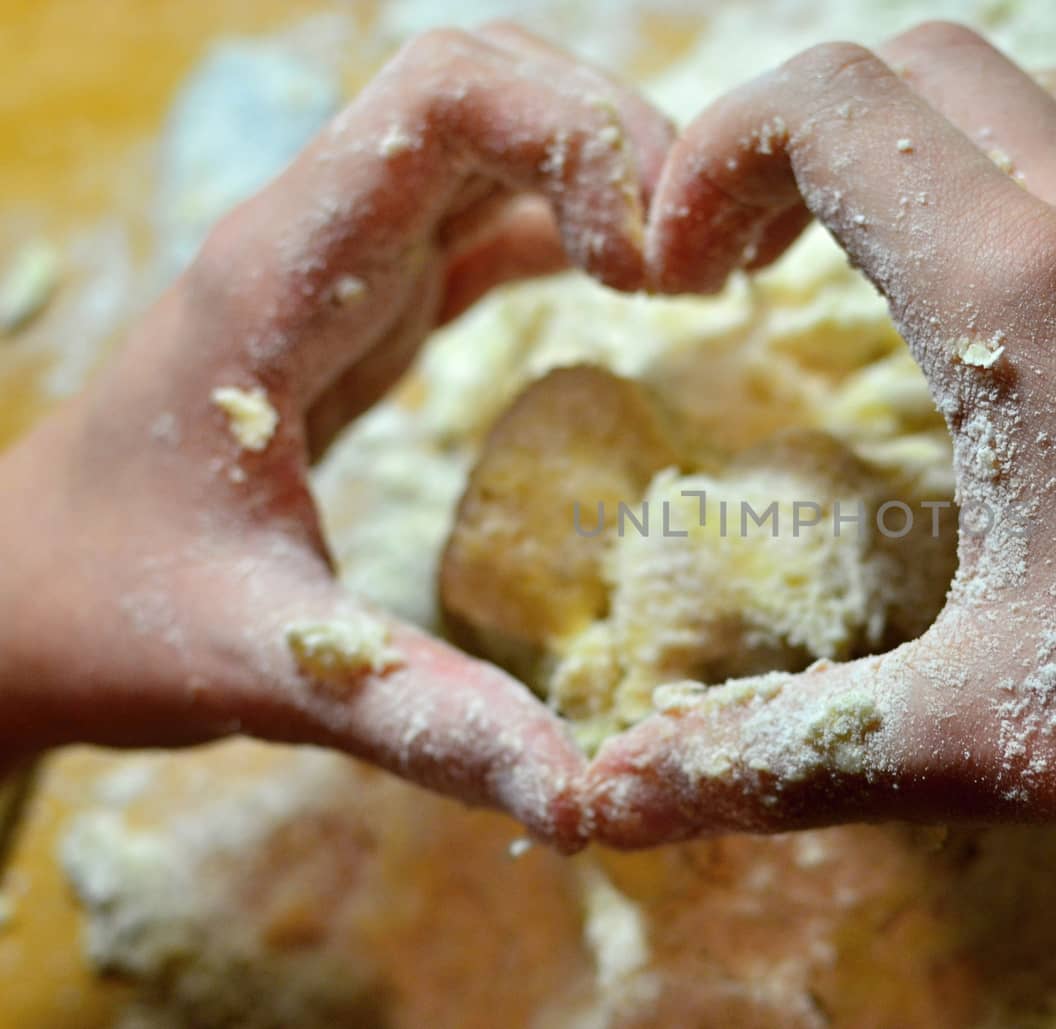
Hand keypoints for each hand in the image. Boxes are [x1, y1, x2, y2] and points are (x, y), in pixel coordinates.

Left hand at [0, 24, 673, 847]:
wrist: (11, 603)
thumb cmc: (111, 618)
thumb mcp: (264, 670)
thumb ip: (423, 718)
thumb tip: (589, 795)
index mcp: (281, 278)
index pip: (442, 101)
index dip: (579, 134)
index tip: (653, 267)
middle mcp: (312, 237)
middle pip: (480, 83)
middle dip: (615, 136)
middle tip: (703, 264)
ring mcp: (338, 261)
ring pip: (487, 129)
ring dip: (601, 166)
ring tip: (694, 269)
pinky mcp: (363, 304)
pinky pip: (483, 212)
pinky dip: (571, 218)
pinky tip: (637, 286)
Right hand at [583, 24, 1055, 1021]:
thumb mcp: (978, 736)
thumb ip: (774, 756)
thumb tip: (608, 804)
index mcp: (1027, 294)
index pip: (830, 107)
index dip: (714, 155)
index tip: (676, 266)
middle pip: (930, 67)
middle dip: (809, 133)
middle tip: (759, 258)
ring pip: (1052, 94)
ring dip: (940, 143)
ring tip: (888, 263)